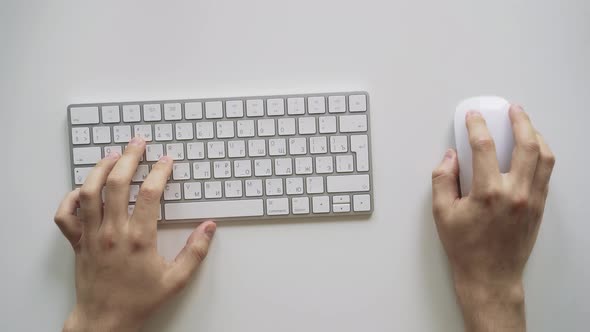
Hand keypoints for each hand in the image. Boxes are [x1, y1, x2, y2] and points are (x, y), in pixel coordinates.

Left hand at [54, 136, 215, 331]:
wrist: (105, 320)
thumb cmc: (138, 300)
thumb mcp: (176, 279)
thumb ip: (195, 251)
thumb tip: (209, 227)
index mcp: (138, 239)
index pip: (149, 194)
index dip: (160, 172)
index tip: (167, 161)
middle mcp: (112, 232)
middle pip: (116, 184)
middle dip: (128, 157)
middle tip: (138, 143)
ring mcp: (91, 236)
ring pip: (89, 192)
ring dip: (100, 169)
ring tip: (112, 155)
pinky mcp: (77, 243)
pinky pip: (66, 215)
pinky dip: (70, 198)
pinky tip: (82, 189)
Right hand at [431, 105, 554, 330]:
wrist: (490, 277)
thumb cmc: (466, 249)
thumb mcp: (442, 214)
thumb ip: (443, 179)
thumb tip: (450, 157)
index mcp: (488, 193)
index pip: (484, 146)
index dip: (477, 126)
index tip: (473, 118)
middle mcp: (515, 193)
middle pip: (526, 145)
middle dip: (519, 121)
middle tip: (512, 110)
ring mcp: (531, 200)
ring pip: (544, 157)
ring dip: (537, 136)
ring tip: (527, 125)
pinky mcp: (538, 207)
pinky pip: (546, 173)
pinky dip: (541, 156)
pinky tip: (533, 151)